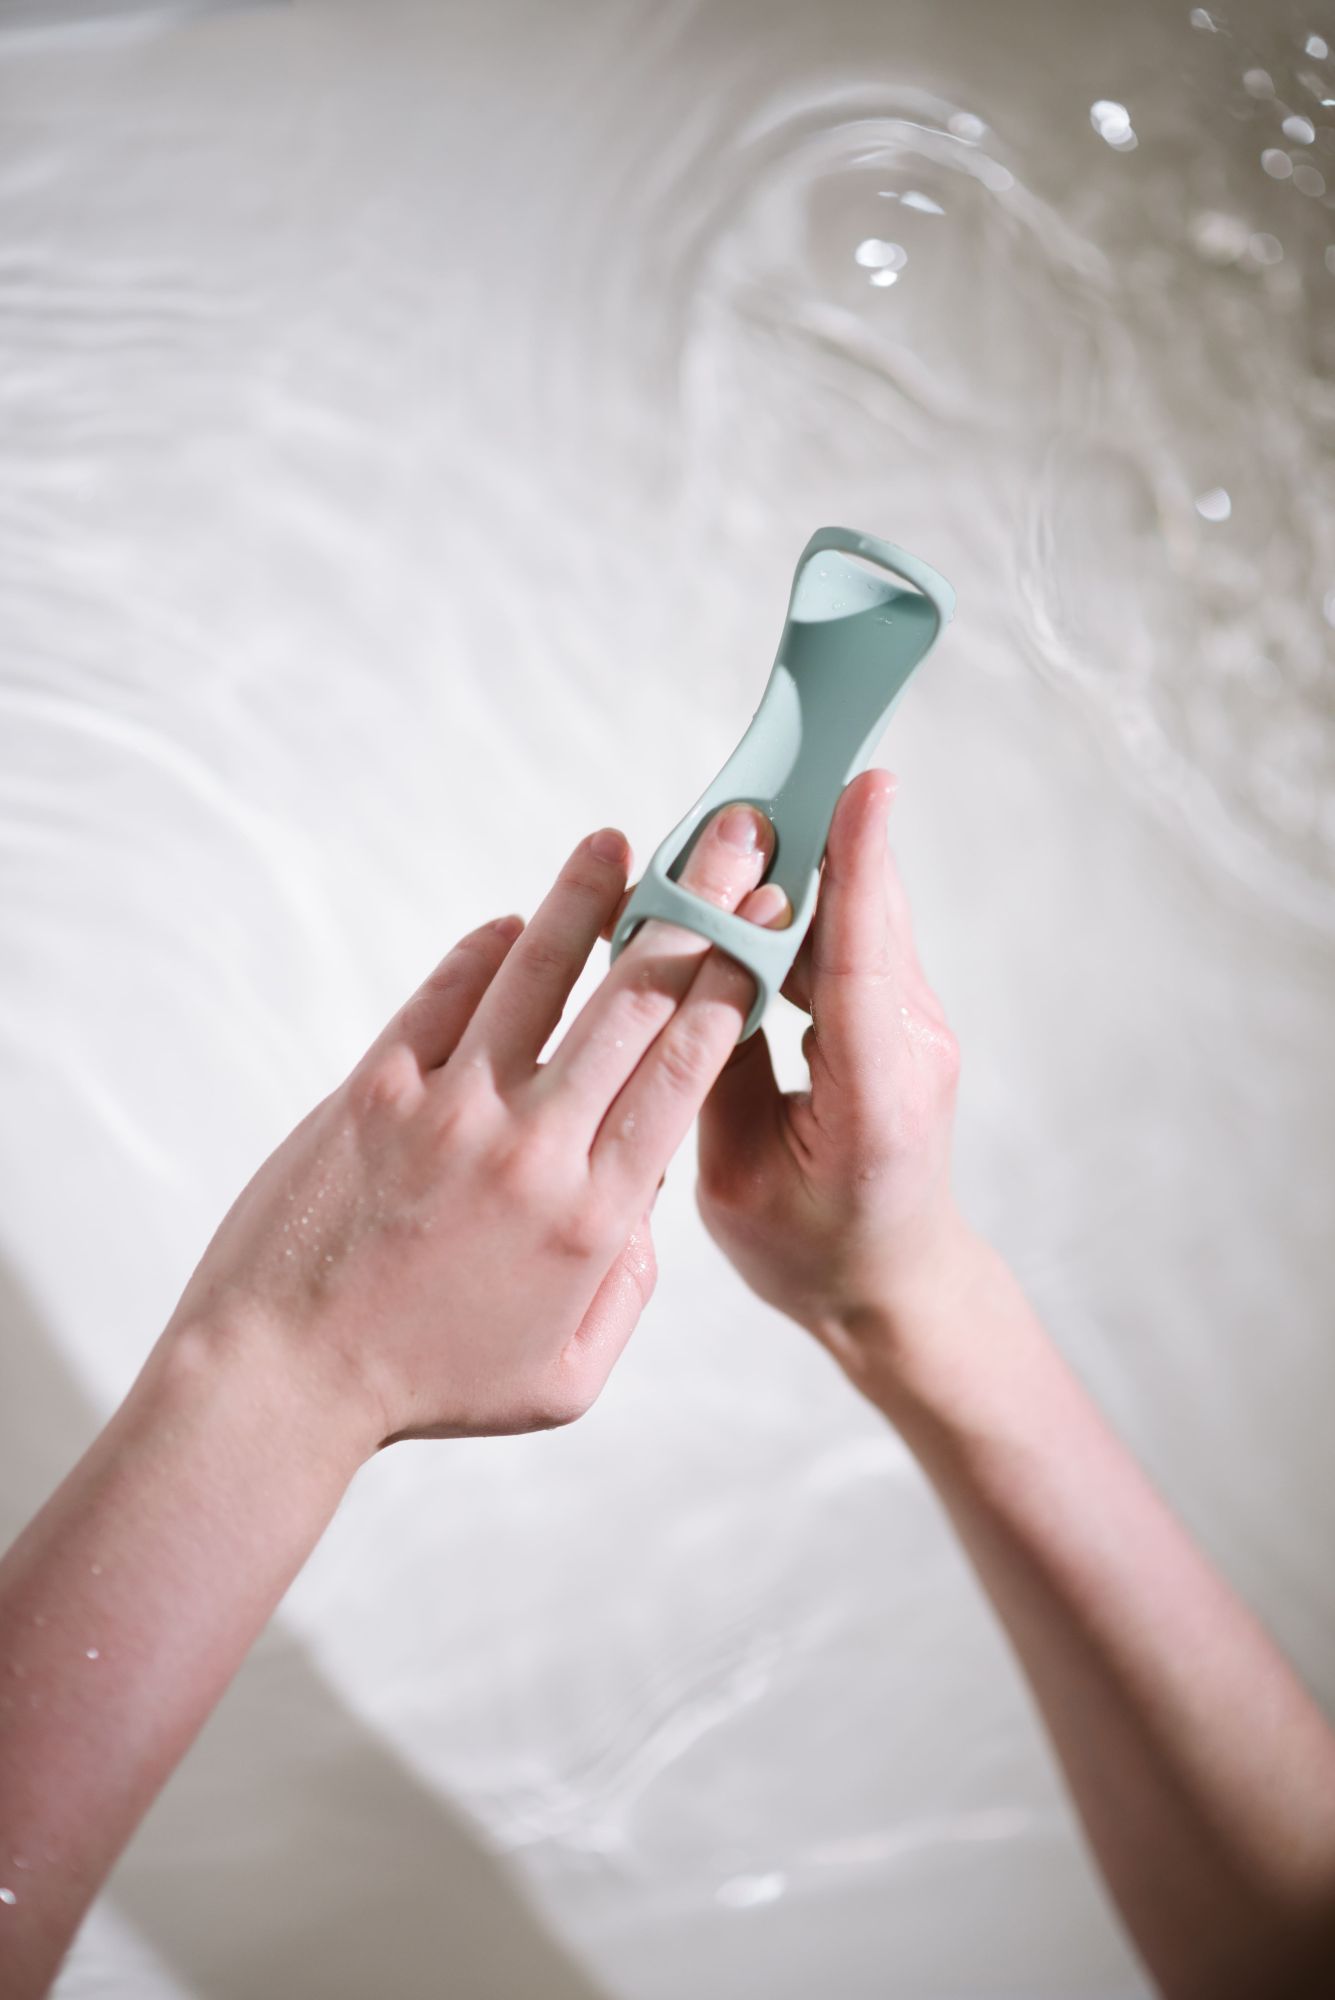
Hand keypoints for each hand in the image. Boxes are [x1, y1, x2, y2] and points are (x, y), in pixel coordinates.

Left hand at [168, 804, 787, 1456]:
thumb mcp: (565, 1376)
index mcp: (595, 1218)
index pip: (685, 1071)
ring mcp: (452, 1111)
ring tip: (615, 843)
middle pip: (634, 1003)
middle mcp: (535, 1150)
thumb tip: (644, 1197)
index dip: (734, 985)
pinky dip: (486, 949)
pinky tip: (516, 922)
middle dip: (696, 914)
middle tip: (729, 848)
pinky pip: (445, 995)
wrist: (283, 1376)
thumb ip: (629, 1287)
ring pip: (538, 975)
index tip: (763, 928)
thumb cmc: (427, 1383)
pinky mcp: (375, 1090)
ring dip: (586, 899)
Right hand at [690, 770, 968, 1399]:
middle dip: (801, 848)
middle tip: (737, 792)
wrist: (890, 1284)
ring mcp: (915, 1028)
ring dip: (796, 872)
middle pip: (858, 920)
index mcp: (873, 1102)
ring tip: (729, 830)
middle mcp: (911, 1049)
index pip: (863, 965)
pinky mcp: (899, 1016)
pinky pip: (850, 942)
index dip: (857, 871)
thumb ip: (712, 1069)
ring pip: (856, 921)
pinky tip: (748, 888)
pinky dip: (799, 910)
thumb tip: (684, 963)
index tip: (864, 784)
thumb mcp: (733, 1179)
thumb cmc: (808, 1251)